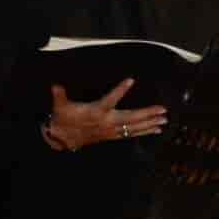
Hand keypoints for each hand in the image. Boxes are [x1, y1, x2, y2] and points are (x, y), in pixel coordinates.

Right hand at [44, 78, 167, 149]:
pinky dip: (144, 131)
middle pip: (131, 118)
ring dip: (150, 123)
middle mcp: (107, 122)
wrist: (62, 138)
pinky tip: (155, 129)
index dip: (120, 90)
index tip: (131, 80)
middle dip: (147, 114)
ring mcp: (111, 130)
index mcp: (96, 111)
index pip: (110, 99)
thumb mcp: (60, 106)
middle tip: (163, 110)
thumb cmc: (63, 119)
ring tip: (164, 120)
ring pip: (134, 128)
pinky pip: (132, 134)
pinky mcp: (113, 136)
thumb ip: (59, 94)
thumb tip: (55, 85)